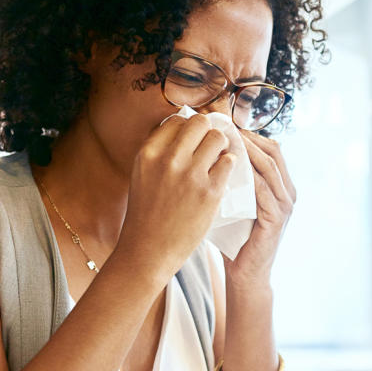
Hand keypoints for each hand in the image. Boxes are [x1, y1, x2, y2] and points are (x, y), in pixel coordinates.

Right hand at [114, 114, 235, 282]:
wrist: (148, 251)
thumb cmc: (147, 214)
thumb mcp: (142, 174)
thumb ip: (160, 152)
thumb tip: (185, 127)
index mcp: (148, 153)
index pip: (176, 120)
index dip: (188, 128)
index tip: (192, 141)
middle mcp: (169, 159)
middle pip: (200, 123)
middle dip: (207, 131)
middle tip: (210, 146)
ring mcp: (191, 175)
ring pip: (218, 138)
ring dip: (221, 146)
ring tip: (218, 159)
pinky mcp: (210, 192)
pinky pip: (229, 162)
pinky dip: (228, 166)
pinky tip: (222, 175)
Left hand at [227, 130, 295, 284]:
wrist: (245, 274)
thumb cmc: (236, 238)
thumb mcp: (235, 203)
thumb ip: (231, 181)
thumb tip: (207, 153)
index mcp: (281, 186)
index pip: (271, 148)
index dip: (251, 134)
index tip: (226, 125)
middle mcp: (288, 193)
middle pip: (273, 152)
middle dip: (249, 138)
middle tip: (225, 128)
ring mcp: (285, 206)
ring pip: (269, 168)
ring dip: (247, 152)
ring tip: (225, 142)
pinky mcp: (276, 220)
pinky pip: (263, 191)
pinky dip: (248, 177)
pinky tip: (229, 168)